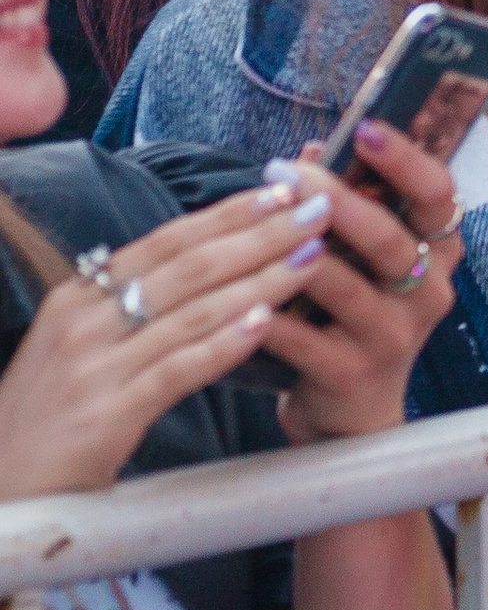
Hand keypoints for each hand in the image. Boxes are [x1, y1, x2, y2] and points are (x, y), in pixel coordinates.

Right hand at [0, 175, 359, 494]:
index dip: (229, 213)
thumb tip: (206, 258)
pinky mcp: (103, 418)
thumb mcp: (77, 348)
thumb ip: (129, 306)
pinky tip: (266, 322)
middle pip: (190, 266)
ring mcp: (90, 370)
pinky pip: (177, 370)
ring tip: (314, 256)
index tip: (283, 188)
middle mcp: (83, 324)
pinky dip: (224, 343)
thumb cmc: (47, 421)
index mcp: (77, 297)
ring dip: (263, 278)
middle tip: (319, 208)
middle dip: (261, 233)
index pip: (167, 240)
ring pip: (194, 311)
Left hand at [267, 129, 463, 444]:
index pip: (438, 193)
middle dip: (337, 199)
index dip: (406, 158)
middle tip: (288, 173)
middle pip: (388, 236)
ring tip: (258, 224)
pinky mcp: (352, 374)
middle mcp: (427, 290)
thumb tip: (311, 151)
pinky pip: (306, 339)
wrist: (350, 413)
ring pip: (345, 285)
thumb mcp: (364, 260)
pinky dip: (272, 316)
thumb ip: (348, 207)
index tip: (367, 128)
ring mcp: (393, 335)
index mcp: (439, 250)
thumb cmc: (351, 316)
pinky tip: (243, 297)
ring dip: (297, 252)